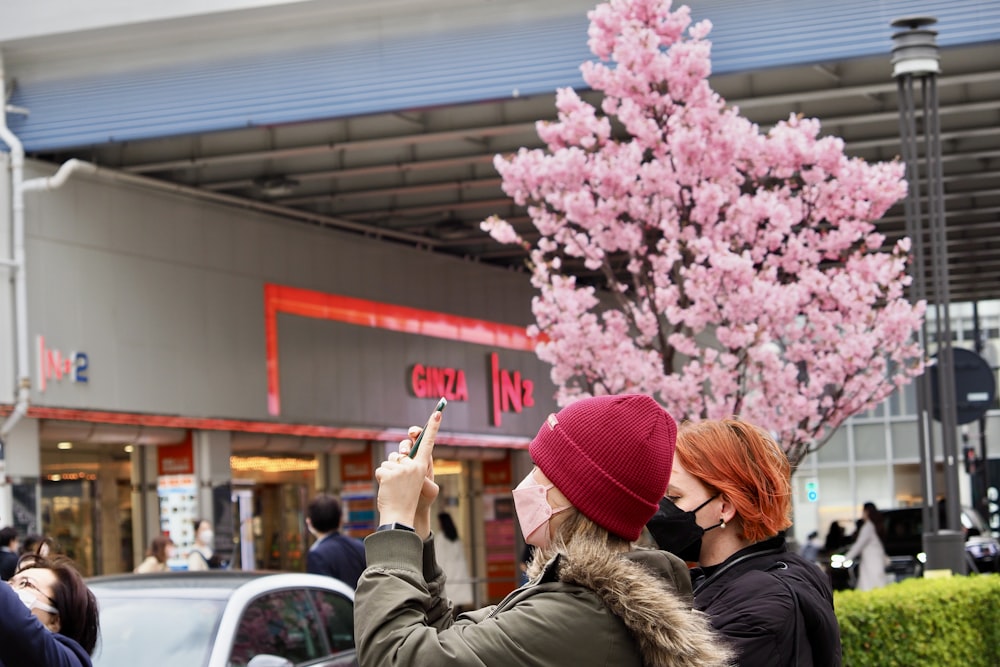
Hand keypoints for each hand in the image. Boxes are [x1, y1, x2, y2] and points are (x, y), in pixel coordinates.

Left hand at [375, 411, 441, 538]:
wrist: (400, 516)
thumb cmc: (406, 500)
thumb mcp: (412, 481)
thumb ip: (408, 465)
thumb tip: (399, 454)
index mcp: (423, 467)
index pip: (428, 443)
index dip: (433, 427)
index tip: (438, 412)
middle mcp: (414, 465)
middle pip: (401, 452)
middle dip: (397, 459)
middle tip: (398, 474)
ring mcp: (402, 469)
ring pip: (389, 461)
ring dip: (387, 472)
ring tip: (393, 487)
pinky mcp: (389, 474)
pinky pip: (380, 469)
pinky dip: (380, 478)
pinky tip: (386, 489)